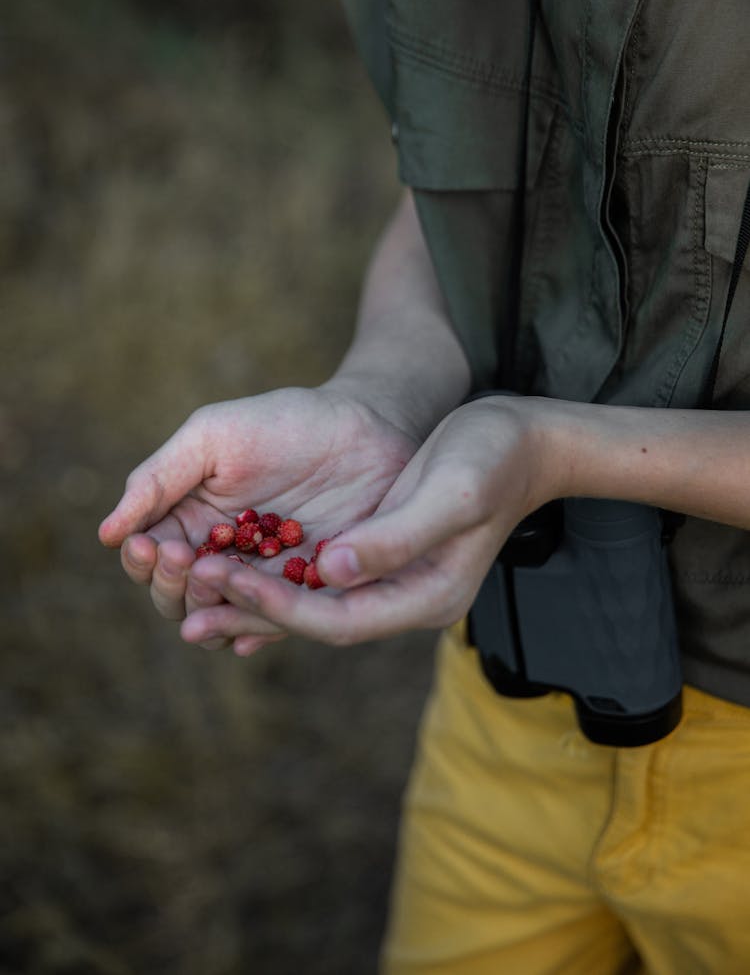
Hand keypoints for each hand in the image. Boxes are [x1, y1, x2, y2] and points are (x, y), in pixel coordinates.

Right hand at [98, 386, 419, 650]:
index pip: (149, 560)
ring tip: (213, 586)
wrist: (368, 425)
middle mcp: (224, 558)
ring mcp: (268, 579)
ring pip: (223, 619)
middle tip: (187, 558)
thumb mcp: (214, 435)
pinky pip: (280, 625)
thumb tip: (106, 534)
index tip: (152, 545)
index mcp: (191, 521)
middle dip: (173, 586)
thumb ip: (160, 478)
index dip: (143, 561)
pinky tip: (250, 632)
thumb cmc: (284, 422)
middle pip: (179, 598)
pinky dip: (259, 631)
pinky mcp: (312, 593)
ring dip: (210, 612)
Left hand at [182, 395, 559, 649]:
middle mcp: (404, 598)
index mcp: (426, 595)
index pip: (340, 619)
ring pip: (310, 602)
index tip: (228, 579)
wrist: (519, 440)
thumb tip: (334, 571)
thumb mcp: (452, 492)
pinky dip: (273, 576)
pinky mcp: (377, 554)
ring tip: (190, 596)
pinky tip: (230, 569)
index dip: (280, 607)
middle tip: (186, 611)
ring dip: (253, 601)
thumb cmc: (492, 459)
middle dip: (253, 614)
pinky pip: (316, 577)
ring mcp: (391, 579)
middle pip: (316, 621)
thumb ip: (397, 537)